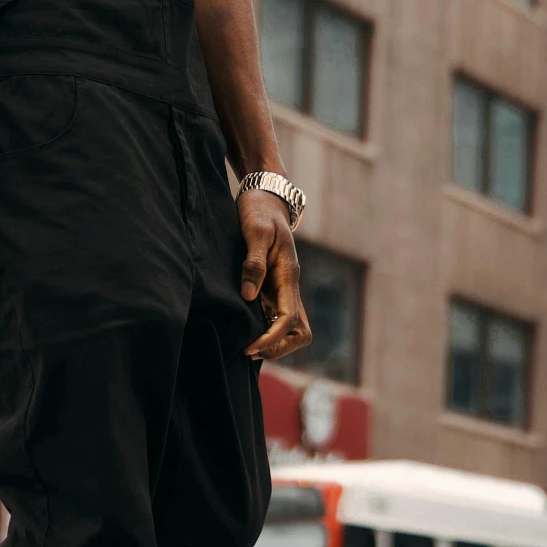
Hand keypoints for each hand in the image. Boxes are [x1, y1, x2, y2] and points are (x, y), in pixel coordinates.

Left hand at [238, 190, 311, 363]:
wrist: (265, 195)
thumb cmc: (259, 211)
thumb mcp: (254, 232)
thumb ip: (253, 263)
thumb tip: (249, 295)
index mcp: (288, 274)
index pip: (289, 318)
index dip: (271, 338)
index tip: (249, 347)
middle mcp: (290, 285)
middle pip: (300, 330)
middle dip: (279, 346)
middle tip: (250, 351)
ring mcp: (283, 287)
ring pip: (292, 327)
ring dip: (274, 341)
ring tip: (247, 345)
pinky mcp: (274, 285)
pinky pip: (277, 316)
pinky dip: (266, 329)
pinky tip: (246, 330)